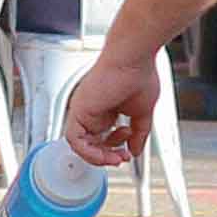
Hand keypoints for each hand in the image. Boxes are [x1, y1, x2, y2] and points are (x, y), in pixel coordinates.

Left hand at [60, 47, 157, 168]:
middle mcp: (92, 110)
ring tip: (115, 158)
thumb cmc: (139, 74)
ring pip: (80, 144)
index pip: (102, 137)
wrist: (133, 58)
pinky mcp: (80, 109)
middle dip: (107, 156)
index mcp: (105, 109)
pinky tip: (103, 154)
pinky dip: (87, 151)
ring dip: (98, 157)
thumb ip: (138, 134)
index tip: (127, 152)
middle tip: (121, 158)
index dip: (114, 149)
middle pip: (90, 143)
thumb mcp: (142, 113)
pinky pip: (74, 139)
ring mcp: (84, 110)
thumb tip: (135, 150)